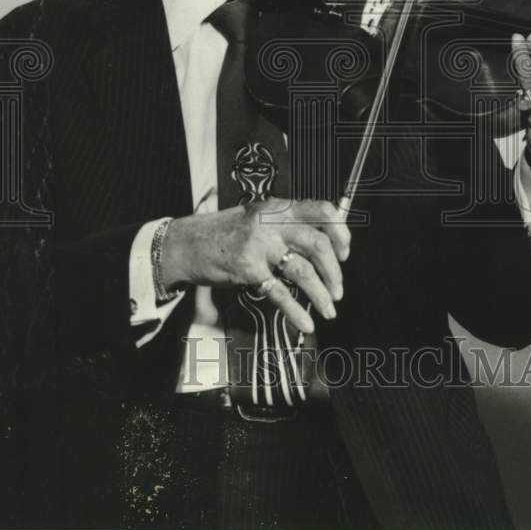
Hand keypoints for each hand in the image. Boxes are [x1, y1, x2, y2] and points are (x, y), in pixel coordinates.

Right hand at [160, 198, 350, 334]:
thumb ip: (287, 226)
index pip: (323, 210)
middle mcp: (271, 222)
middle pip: (318, 243)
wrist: (185, 243)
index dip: (341, 232)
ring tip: (329, 309)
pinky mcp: (247, 268)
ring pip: (303, 270)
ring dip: (321, 293)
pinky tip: (305, 322)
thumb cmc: (224, 233)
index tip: (345, 253)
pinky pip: (279, 292)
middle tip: (339, 289)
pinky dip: (296, 311)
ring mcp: (259, 245)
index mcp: (278, 207)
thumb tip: (324, 246)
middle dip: (334, 271)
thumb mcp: (258, 219)